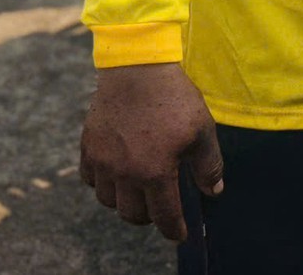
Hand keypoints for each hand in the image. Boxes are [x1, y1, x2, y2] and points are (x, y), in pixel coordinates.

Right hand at [80, 63, 223, 242]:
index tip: (179, 235)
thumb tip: (214, 191)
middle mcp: (125, 172)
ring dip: (124, 202)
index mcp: (155, 172)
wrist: (138, 68)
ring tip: (138, 192)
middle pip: (132, 214)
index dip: (173, 229)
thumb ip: (209, 165)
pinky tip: (116, 175)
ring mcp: (102, 161)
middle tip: (159, 210)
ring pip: (108, 201)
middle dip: (148, 218)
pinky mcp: (88, 146)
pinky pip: (89, 179)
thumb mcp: (202, 130)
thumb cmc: (174, 98)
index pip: (163, 216)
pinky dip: (102, 184)